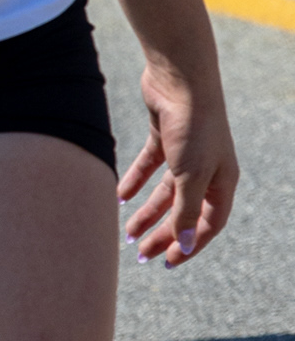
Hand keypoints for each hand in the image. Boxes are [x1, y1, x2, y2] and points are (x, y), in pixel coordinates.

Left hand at [118, 57, 237, 266]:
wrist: (179, 77)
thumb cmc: (194, 127)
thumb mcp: (190, 175)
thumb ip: (186, 209)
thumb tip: (182, 242)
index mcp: (222, 182)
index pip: (208, 223)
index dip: (189, 244)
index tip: (168, 262)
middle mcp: (206, 169)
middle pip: (183, 210)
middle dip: (164, 233)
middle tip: (142, 254)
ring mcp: (185, 152)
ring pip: (165, 191)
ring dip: (148, 212)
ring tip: (128, 234)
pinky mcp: (164, 135)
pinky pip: (149, 166)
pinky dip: (135, 180)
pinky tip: (119, 197)